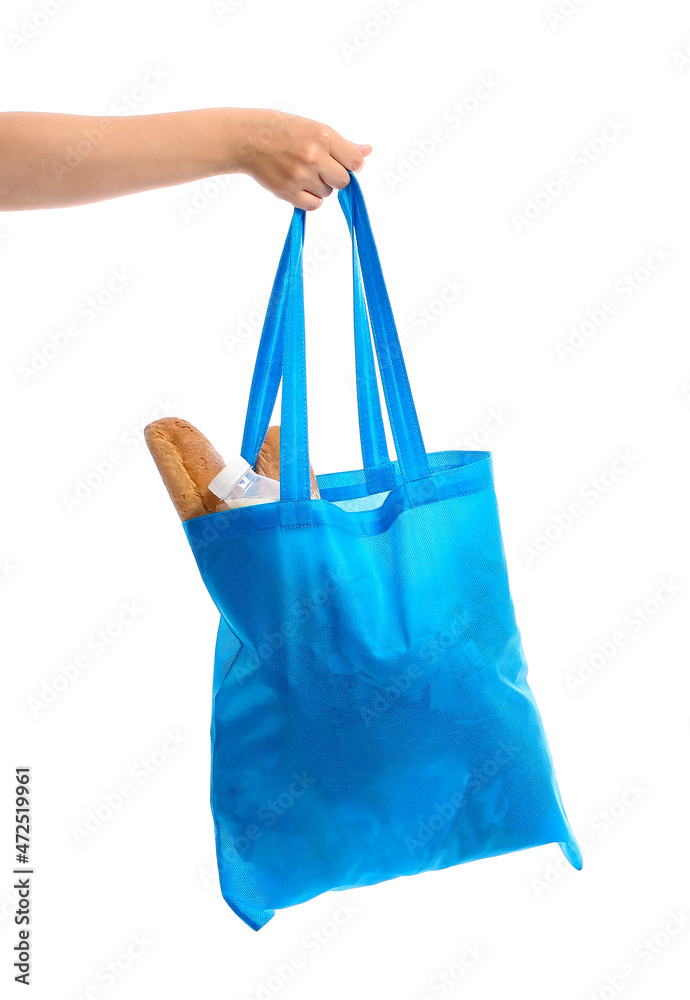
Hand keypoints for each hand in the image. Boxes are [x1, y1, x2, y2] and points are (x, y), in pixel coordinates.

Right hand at [228, 109, 371, 210]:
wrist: (249, 138)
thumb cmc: (285, 131)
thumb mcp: (315, 129)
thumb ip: (343, 144)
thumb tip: (368, 151)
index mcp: (323, 136)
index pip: (355, 162)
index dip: (351, 165)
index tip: (340, 162)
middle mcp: (314, 156)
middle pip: (343, 181)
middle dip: (335, 177)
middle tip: (319, 168)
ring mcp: (301, 175)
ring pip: (327, 193)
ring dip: (319, 187)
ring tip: (302, 172)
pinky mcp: (288, 191)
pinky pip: (314, 205)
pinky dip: (310, 199)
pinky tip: (299, 186)